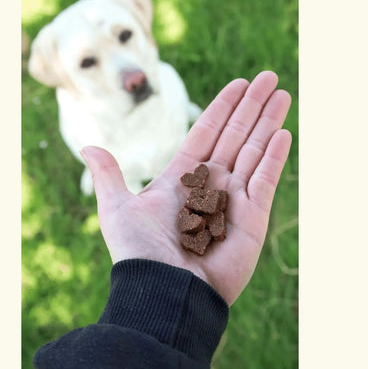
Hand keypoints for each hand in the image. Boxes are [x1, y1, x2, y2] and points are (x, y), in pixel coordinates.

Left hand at [80, 71, 291, 306]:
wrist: (164, 292)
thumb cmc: (139, 252)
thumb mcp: (117, 207)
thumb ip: (109, 175)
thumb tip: (88, 147)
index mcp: (181, 178)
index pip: (206, 132)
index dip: (222, 107)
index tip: (238, 84)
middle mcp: (210, 184)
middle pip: (234, 135)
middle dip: (251, 106)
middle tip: (268, 76)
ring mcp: (233, 199)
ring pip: (254, 150)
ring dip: (268, 121)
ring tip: (281, 93)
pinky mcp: (252, 218)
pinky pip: (265, 179)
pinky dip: (274, 156)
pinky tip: (282, 132)